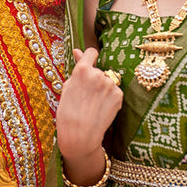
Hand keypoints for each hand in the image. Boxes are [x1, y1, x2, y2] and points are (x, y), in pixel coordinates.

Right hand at [57, 47, 122, 183]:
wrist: (80, 135)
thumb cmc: (68, 113)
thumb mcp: (68, 87)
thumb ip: (76, 68)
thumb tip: (78, 51)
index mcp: (81, 70)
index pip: (91, 52)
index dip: (90, 58)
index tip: (89, 65)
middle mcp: (97, 74)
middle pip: (99, 71)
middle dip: (94, 80)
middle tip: (86, 98)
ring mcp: (110, 84)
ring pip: (108, 81)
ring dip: (103, 89)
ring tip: (93, 105)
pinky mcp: (119, 95)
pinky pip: (115, 92)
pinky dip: (110, 99)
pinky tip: (101, 109)